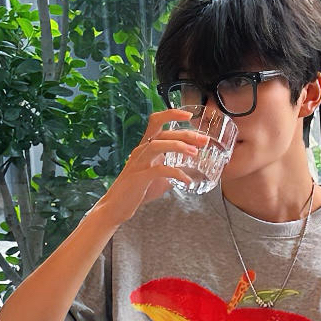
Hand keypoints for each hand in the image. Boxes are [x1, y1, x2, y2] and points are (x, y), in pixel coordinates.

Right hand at [95, 109, 208, 224]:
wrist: (116, 206)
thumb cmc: (136, 190)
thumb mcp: (158, 177)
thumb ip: (172, 171)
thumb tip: (191, 173)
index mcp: (145, 146)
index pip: (156, 121)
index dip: (172, 114)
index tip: (190, 115)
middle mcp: (140, 150)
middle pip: (163, 133)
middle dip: (185, 134)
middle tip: (203, 140)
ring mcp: (139, 163)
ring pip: (157, 145)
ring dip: (178, 146)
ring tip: (195, 153)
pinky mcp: (139, 177)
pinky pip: (159, 170)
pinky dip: (176, 173)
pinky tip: (187, 180)